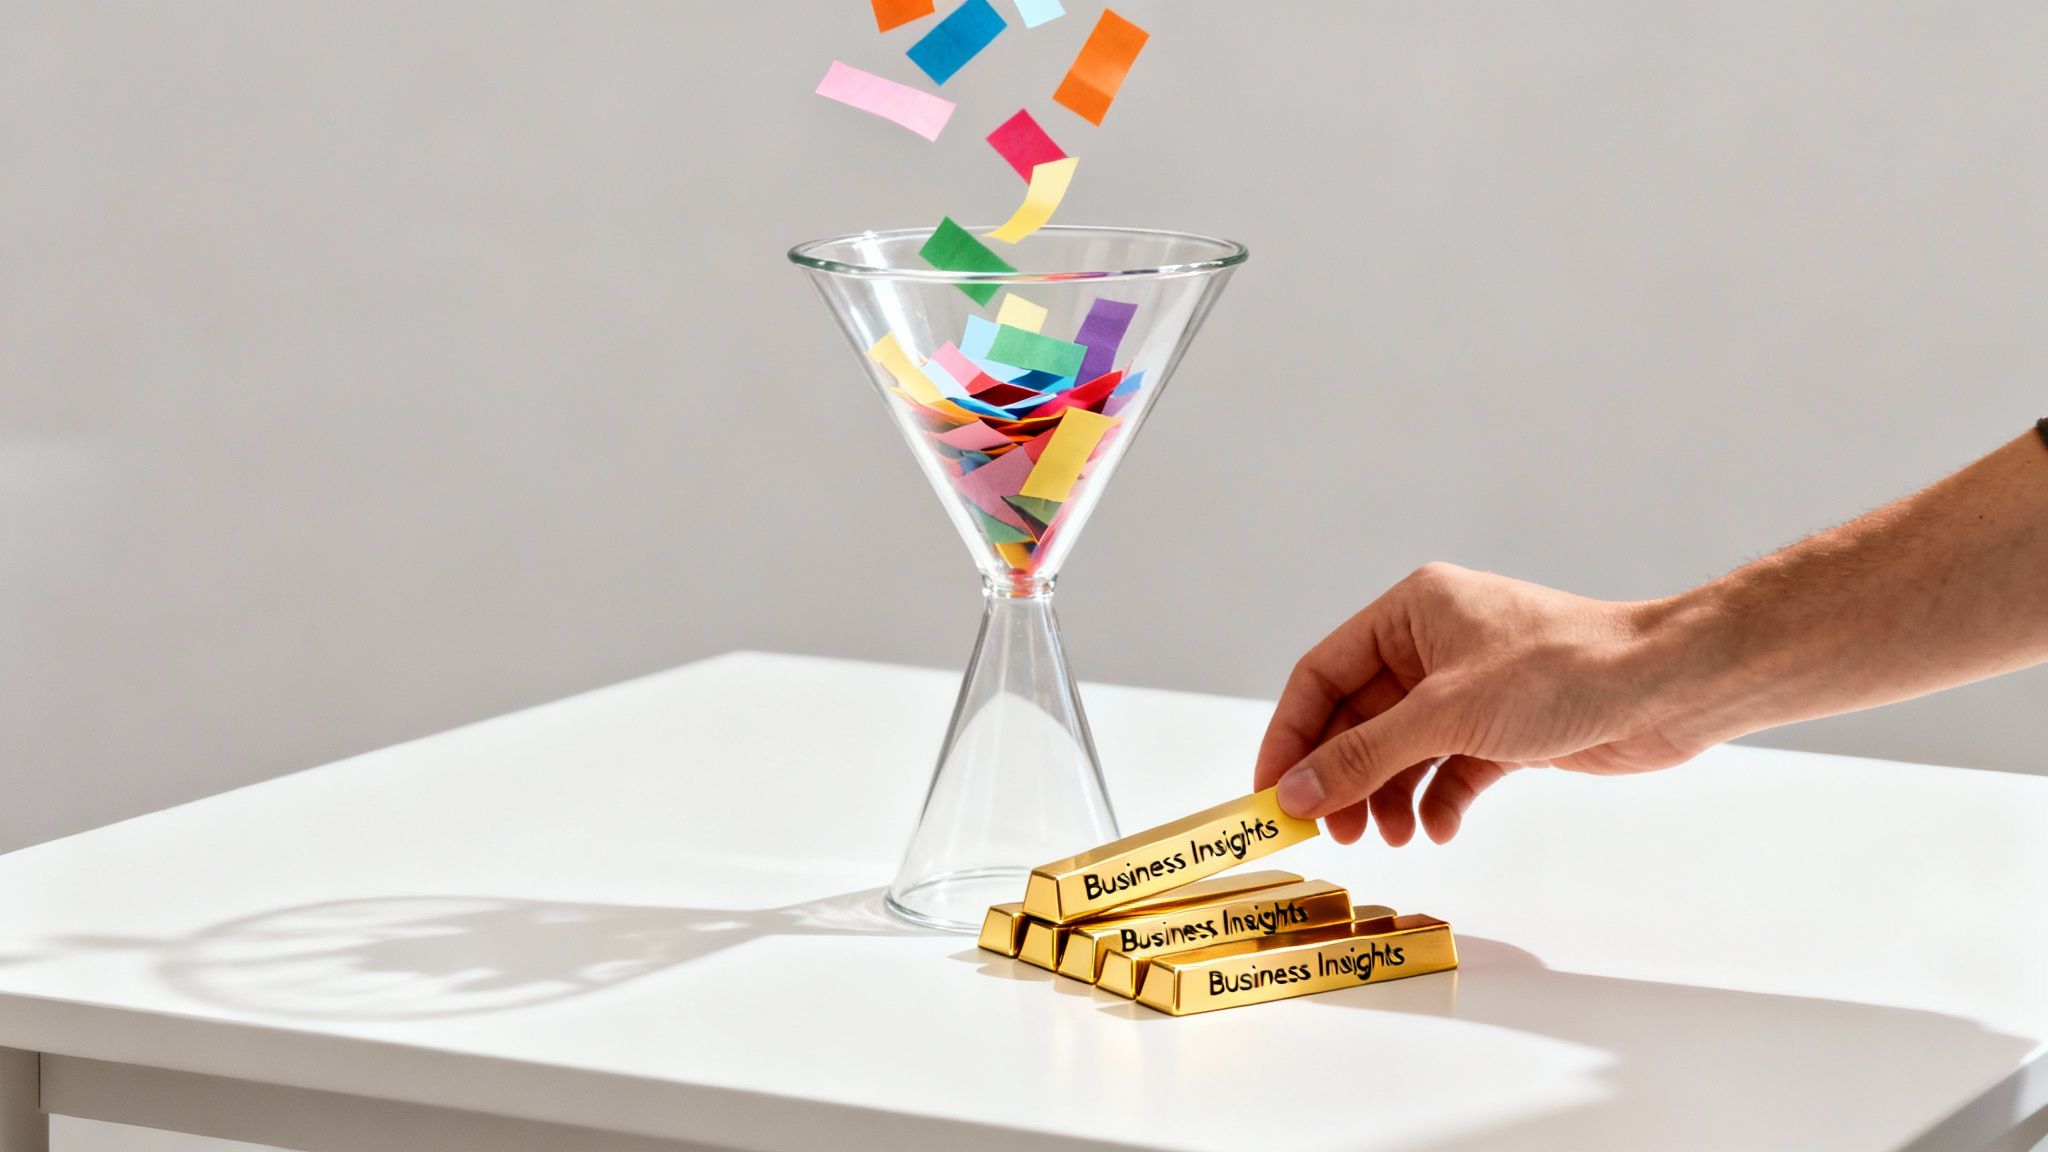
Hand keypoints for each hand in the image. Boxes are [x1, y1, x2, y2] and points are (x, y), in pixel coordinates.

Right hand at [1252, 563, 1709, 844]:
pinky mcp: (1503, 728)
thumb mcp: (1446, 716)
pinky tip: (1437, 829)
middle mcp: (1433, 645)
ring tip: (1387, 839)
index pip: (1322, 674)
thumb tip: (1294, 791)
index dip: (1289, 734)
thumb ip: (1363, 756)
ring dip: (1386, 797)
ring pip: (1400, 749)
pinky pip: (1446, 769)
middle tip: (1328, 831)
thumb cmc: (1563, 672)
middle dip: (1341, 776)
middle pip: (1357, 718)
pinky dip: (1435, 801)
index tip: (1268, 792)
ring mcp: (1468, 688)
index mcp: (1410, 612)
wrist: (1666, 687)